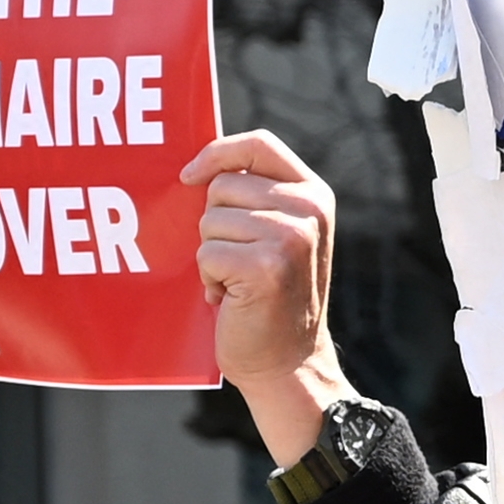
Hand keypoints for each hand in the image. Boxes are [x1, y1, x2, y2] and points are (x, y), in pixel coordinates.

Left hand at [182, 130, 347, 463]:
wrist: (289, 360)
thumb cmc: (273, 295)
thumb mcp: (279, 233)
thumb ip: (256, 196)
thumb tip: (198, 167)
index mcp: (313, 193)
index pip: (259, 143)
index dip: (217, 151)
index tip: (189, 176)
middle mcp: (308, 209)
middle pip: (224, 184)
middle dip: (214, 223)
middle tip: (236, 259)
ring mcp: (291, 236)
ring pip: (210, 220)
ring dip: (210, 254)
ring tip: (236, 280)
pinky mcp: (267, 266)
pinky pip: (207, 253)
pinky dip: (209, 278)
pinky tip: (232, 297)